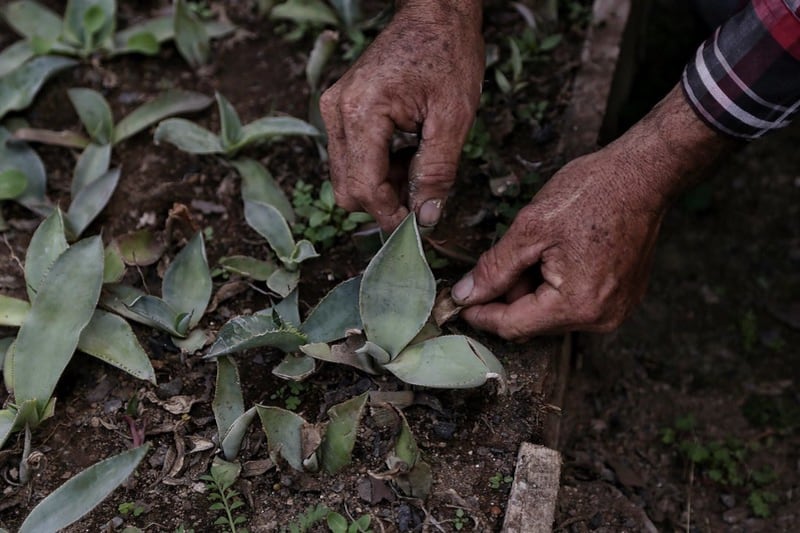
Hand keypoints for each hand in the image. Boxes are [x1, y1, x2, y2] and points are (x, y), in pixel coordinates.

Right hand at [320, 1, 483, 231]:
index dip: (389, 215)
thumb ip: (437, 172)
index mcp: (361, 112)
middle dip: (384, 202)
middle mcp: (337, 112)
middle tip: (422, 195)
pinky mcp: (340, 110)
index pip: (363, 187)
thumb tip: (426, 217)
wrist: (435, 13)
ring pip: (347, 177)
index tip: (417, 228)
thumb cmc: (447, 54)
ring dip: (382, 185)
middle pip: (347, 189)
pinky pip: (351, 157)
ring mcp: (334, 110)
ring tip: (418, 165)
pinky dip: (377, 168)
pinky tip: (405, 153)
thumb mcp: (453, 118)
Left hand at [451, 150, 664, 339]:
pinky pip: (574, 304)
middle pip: (532, 323)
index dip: (481, 314)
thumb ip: (495, 268)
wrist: (642, 174)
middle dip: (508, 296)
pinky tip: (556, 254)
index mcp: (577, 305)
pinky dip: (554, 286)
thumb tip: (466, 295)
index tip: (457, 303)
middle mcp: (600, 318)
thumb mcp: (530, 228)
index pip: (513, 326)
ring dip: (532, 289)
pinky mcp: (621, 298)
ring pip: (551, 314)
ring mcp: (615, 310)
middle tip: (502, 258)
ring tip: (538, 247)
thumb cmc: (592, 194)